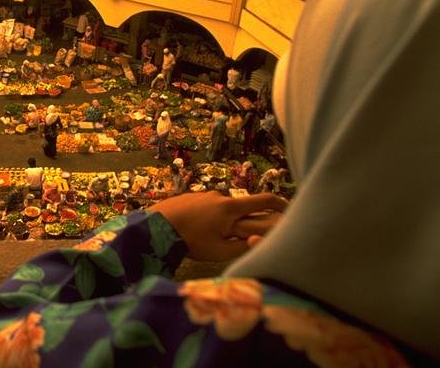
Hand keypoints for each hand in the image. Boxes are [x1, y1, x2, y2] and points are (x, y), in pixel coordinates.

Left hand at [148, 191, 286, 261]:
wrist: (154, 225)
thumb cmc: (189, 240)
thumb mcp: (220, 251)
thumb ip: (242, 247)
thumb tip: (259, 242)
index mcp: (231, 207)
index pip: (264, 200)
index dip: (280, 204)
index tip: (291, 209)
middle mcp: (220, 196)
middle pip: (242, 208)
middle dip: (246, 221)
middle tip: (241, 236)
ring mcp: (204, 194)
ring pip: (222, 210)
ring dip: (223, 222)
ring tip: (209, 238)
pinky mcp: (190, 197)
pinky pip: (207, 208)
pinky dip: (209, 219)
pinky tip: (197, 232)